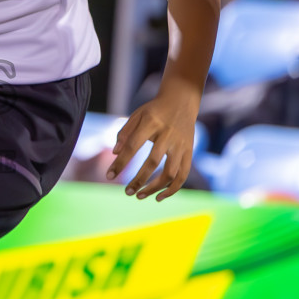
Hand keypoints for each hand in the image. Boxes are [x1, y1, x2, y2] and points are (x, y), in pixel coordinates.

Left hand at [107, 83, 199, 200]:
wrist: (182, 101)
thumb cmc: (154, 110)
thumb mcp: (137, 115)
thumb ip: (124, 133)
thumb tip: (115, 154)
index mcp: (152, 123)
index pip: (133, 146)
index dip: (120, 163)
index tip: (109, 176)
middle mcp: (168, 135)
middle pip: (153, 162)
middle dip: (138, 180)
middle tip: (127, 192)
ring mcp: (181, 145)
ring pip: (170, 173)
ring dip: (154, 188)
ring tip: (139, 196)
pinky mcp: (189, 151)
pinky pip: (183, 175)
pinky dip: (172, 189)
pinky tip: (159, 197)